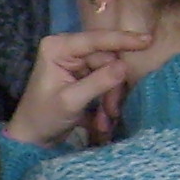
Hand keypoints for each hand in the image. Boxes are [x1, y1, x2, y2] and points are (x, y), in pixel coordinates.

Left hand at [7, 28, 148, 148]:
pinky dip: (105, 102)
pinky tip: (101, 122)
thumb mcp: (71, 101)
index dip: (122, 40)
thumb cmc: (43, 118)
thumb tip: (124, 67)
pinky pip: (104, 82)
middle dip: (113, 87)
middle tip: (113, 112)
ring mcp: (75, 63)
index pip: (95, 40)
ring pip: (109, 73)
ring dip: (110, 98)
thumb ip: (98, 82)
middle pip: (106, 60)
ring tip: (105, 121)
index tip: (147, 41)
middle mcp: (67, 50)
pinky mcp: (82, 76)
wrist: (32, 139)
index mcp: (58, 48)